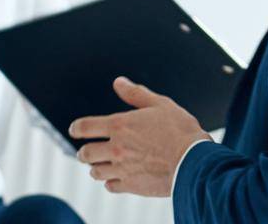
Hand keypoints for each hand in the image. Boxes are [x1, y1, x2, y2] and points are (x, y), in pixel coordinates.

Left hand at [70, 77, 210, 196]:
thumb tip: (119, 82)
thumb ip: (135, 94)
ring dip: (96, 168)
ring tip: (101, 165)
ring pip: (96, 172)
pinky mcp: (131, 186)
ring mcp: (122, 169)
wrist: (192, 161)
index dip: (77, 128)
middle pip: (85, 154)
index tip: (75, 130)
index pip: (85, 127)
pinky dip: (110, 182)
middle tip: (87, 151)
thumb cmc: (180, 130)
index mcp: (119, 125)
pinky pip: (110, 186)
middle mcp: (116, 148)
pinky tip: (117, 178)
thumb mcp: (159, 104)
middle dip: (84, 152)